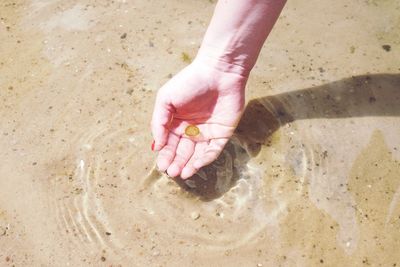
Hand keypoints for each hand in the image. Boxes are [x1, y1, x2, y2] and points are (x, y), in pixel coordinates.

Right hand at [151, 59, 247, 178]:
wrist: (218, 72)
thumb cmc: (189, 82)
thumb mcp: (166, 99)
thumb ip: (159, 122)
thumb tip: (157, 145)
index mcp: (177, 121)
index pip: (169, 143)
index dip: (165, 155)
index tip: (161, 166)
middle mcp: (191, 129)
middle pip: (182, 151)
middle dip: (176, 162)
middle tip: (172, 172)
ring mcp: (208, 132)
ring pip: (197, 154)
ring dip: (189, 165)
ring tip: (182, 173)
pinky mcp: (223, 133)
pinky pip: (213, 150)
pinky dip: (205, 159)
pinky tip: (196, 165)